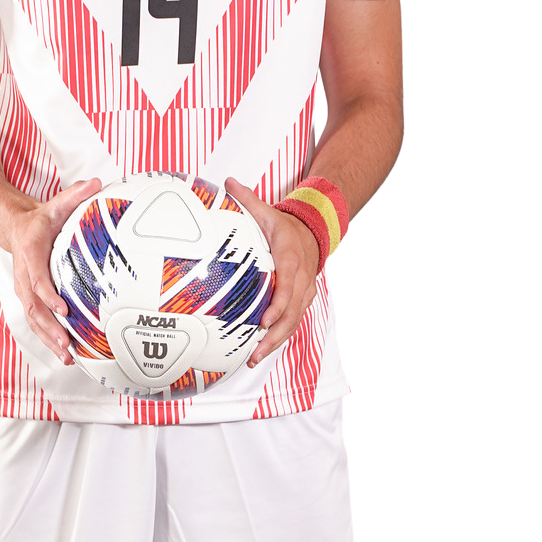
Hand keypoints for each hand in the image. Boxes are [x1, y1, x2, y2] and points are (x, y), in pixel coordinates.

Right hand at [7, 178, 102, 364]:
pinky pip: (38, 323)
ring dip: (50, 339)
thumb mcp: (55, 205)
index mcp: (31, 254)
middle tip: (66, 342)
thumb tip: (97, 183)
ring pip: (34, 320)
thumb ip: (75, 195)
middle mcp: (25, 276)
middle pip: (34, 307)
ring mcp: (26, 291)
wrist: (17, 229)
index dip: (48, 295)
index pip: (37, 278)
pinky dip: (50, 339)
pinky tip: (66, 354)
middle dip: (49, 327)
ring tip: (66, 355)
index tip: (62, 308)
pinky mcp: (31, 300)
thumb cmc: (40, 220)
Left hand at [223, 176, 319, 368]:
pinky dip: (279, 336)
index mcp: (291, 258)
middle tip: (256, 351)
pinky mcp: (302, 300)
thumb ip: (246, 199)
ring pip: (294, 321)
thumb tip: (227, 183)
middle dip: (275, 335)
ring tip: (255, 357)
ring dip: (276, 341)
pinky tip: (261, 350)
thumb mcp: (268, 211)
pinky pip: (292, 321)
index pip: (287, 285)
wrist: (314, 232)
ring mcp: (303, 292)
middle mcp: (301, 279)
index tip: (265, 320)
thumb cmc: (286, 226)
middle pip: (292, 313)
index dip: (278, 304)